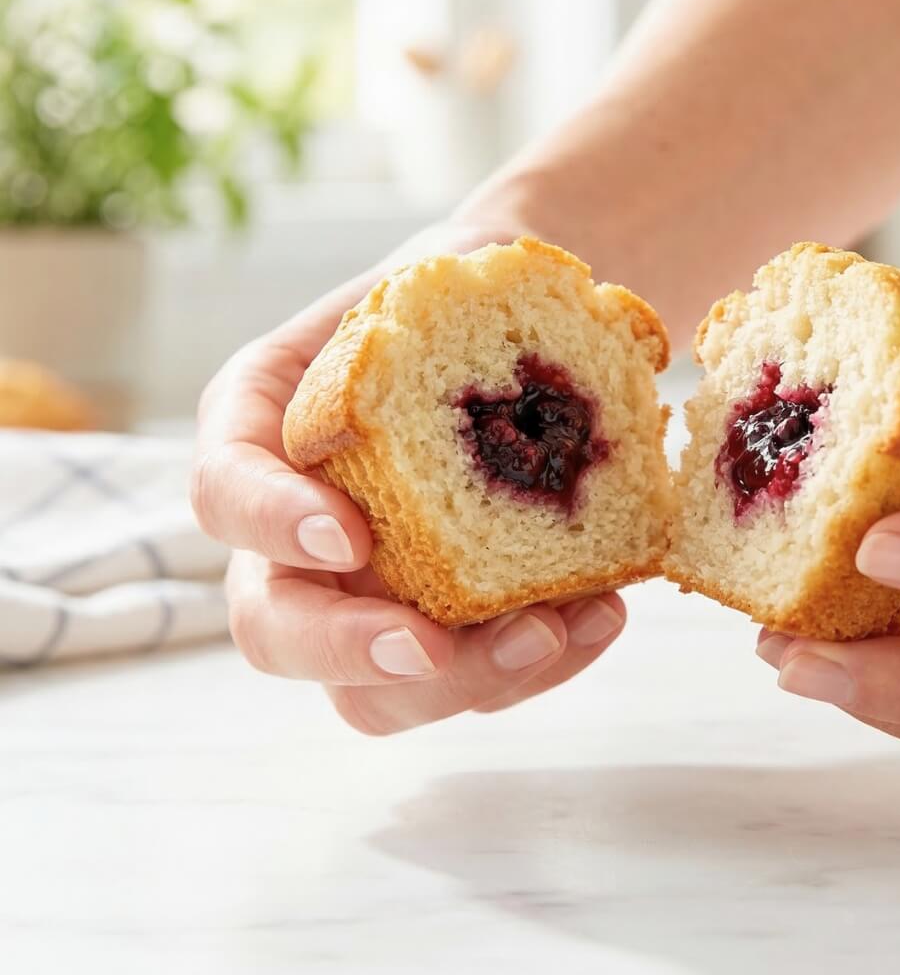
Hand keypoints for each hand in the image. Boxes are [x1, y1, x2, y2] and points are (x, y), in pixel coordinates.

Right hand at [191, 225, 627, 734]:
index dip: (272, 525)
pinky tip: (600, 614)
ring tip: (561, 626)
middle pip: (273, 628)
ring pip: (372, 693)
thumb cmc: (464, 298)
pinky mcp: (443, 633)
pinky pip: (470, 683)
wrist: (516, 337)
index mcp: (263, 433)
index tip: (350, 535)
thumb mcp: (443, 280)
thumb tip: (566, 352)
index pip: (224, 493)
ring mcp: (365, 598)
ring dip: (465, 680)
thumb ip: (447, 316)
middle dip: (346, 649)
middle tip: (428, 645)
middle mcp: (294, 535)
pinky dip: (538, 665)